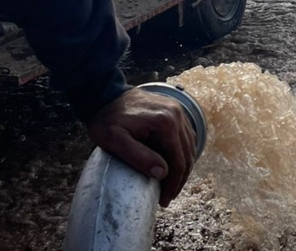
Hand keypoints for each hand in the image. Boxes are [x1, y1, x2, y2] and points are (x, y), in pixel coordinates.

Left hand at [85, 88, 196, 206]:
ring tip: (171, 184)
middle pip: (187, 155)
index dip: (173, 184)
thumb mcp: (115, 141)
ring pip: (190, 146)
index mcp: (165, 123)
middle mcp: (177, 115)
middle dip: (179, 179)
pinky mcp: (176, 111)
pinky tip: (174, 164)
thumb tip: (163, 173)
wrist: (105, 95)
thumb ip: (139, 156)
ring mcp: (179, 111)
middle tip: (168, 197)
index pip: (178, 161)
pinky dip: (183, 153)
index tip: (164, 200)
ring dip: (183, 167)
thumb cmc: (107, 120)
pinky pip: (186, 136)